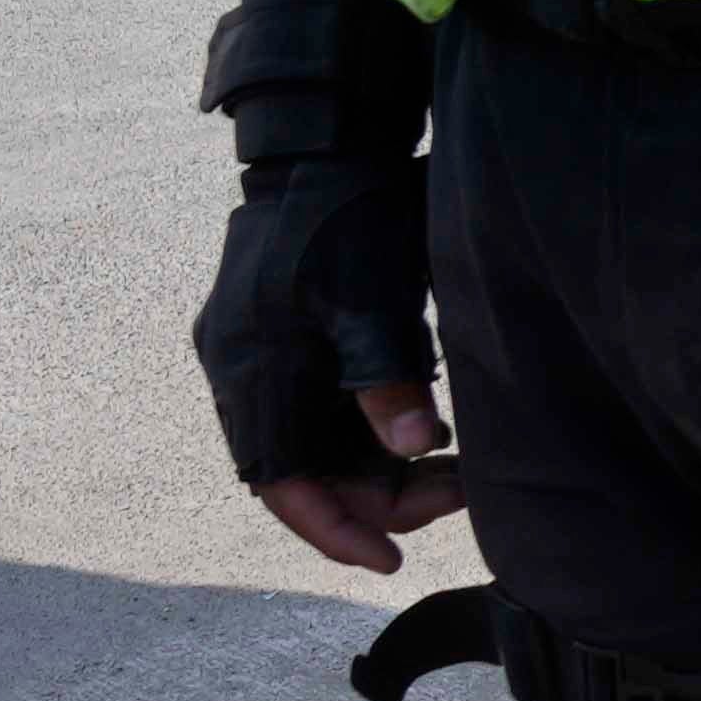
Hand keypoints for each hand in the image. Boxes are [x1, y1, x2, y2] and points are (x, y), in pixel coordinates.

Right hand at [197, 151, 463, 574]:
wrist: (327, 141)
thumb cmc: (349, 216)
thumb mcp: (373, 298)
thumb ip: (386, 376)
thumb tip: (413, 447)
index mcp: (249, 366)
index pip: (280, 480)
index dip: (331, 527)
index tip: (389, 559)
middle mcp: (244, 368)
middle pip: (305, 467)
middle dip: (377, 494)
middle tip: (456, 494)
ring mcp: (264, 352)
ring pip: (321, 441)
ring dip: (382, 463)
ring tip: (457, 467)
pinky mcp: (289, 337)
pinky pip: (326, 409)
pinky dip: (374, 428)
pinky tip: (430, 429)